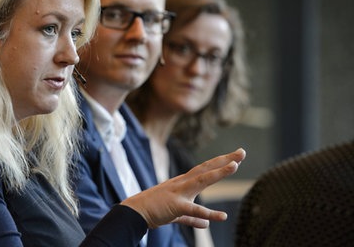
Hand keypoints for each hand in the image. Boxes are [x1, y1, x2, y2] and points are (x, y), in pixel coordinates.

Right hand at [121, 148, 245, 228]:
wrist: (135, 212)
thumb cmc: (155, 210)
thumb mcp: (177, 214)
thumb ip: (193, 219)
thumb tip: (206, 224)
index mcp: (183, 183)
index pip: (205, 169)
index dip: (221, 163)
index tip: (236, 156)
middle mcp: (182, 183)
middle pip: (206, 168)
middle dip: (224, 160)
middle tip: (242, 151)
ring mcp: (179, 193)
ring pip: (201, 180)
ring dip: (218, 173)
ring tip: (234, 166)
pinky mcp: (175, 206)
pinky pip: (194, 210)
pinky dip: (208, 214)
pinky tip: (222, 217)